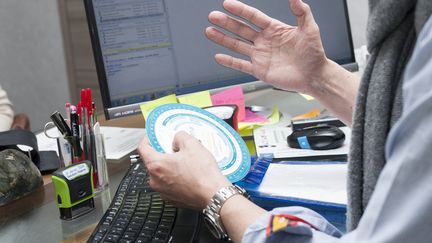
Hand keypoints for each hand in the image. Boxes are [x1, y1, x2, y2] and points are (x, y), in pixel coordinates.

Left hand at [137, 131, 230, 209]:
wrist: (214, 196)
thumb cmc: (203, 175)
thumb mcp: (192, 144)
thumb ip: (179, 136)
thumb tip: (177, 138)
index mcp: (156, 165)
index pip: (142, 148)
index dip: (149, 139)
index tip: (155, 136)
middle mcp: (155, 181)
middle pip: (153, 161)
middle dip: (163, 153)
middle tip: (176, 148)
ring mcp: (162, 192)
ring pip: (162, 174)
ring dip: (170, 166)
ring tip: (186, 162)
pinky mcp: (171, 199)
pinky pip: (169, 184)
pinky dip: (175, 178)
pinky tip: (188, 174)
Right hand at [206, 0, 327, 92]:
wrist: (314, 75)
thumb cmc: (314, 53)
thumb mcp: (309, 28)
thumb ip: (301, 11)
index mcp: (274, 29)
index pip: (253, 17)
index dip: (240, 10)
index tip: (227, 4)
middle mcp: (264, 41)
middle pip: (241, 29)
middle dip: (226, 23)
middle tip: (213, 16)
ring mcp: (260, 55)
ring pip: (237, 45)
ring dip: (223, 39)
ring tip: (209, 31)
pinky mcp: (259, 70)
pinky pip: (241, 65)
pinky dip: (229, 61)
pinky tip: (219, 56)